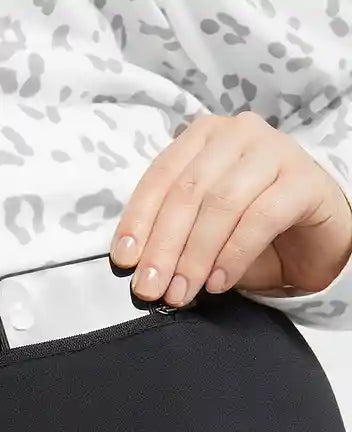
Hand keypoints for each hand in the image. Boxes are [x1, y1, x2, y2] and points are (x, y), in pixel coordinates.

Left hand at [110, 110, 351, 307]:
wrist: (312, 242)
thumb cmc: (249, 233)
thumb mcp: (200, 231)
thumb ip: (171, 237)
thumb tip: (137, 268)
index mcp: (203, 137)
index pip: (160, 177)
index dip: (138, 220)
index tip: (124, 261)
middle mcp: (238, 134)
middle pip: (188, 192)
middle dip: (164, 246)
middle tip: (150, 288)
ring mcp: (274, 151)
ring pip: (222, 204)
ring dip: (195, 256)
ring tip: (181, 292)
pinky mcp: (303, 179)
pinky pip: (260, 218)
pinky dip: (234, 255)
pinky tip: (218, 283)